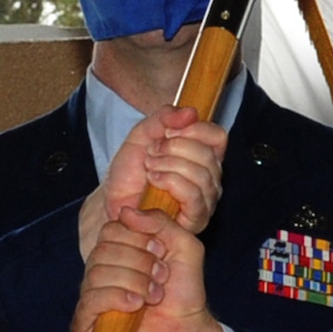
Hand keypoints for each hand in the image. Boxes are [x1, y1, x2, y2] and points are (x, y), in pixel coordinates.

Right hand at [73, 207, 225, 331]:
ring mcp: (92, 298)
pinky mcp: (85, 324)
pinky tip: (136, 305)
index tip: (160, 252)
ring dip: (134, 281)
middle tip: (161, 277)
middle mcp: (102, 273)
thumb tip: (126, 212)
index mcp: (119, 254)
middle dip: (139, 261)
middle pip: (103, 248)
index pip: (111, 229)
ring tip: (154, 295)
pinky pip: (90, 299)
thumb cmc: (185, 294)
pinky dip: (117, 297)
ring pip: (97, 272)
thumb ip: (161, 222)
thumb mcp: (184, 247)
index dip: (137, 237)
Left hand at [78, 105, 226, 256]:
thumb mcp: (142, 135)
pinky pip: (194, 196)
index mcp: (202, 155)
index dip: (195, 129)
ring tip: (149, 167)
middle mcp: (209, 178)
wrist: (114, 201)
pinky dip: (170, 182)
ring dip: (169, 165)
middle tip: (151, 152)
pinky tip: (153, 181)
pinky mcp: (196, 219)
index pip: (217, 137)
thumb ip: (164, 118)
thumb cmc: (130, 173)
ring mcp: (205, 200)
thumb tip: (190, 112)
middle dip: (174, 148)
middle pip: (209, 155)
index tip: (168, 131)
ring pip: (202, 175)